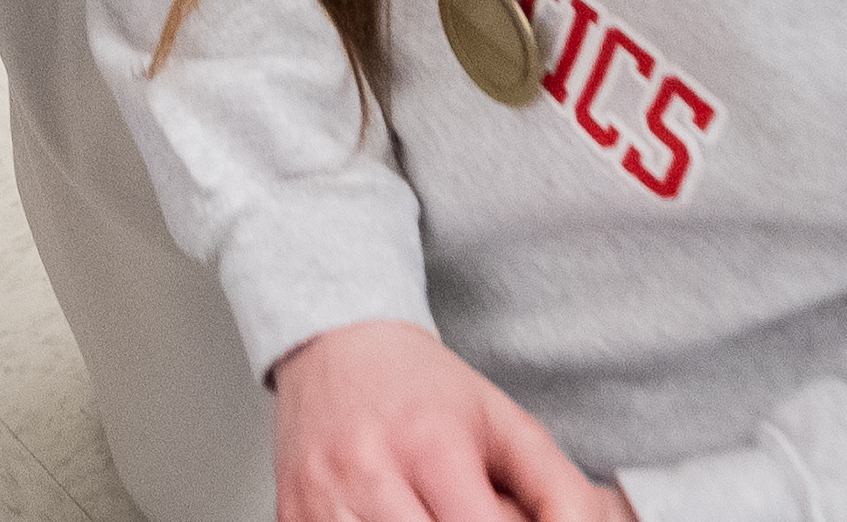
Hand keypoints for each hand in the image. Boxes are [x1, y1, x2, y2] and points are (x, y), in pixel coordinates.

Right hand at [274, 323, 630, 521]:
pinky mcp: (291, 515)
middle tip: (466, 515)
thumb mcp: (502, 421)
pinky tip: (390, 516)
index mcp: (430, 445)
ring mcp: (321, 498)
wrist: (338, 343)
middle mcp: (368, 472)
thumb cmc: (422, 387)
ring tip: (429, 512)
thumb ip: (555, 487)